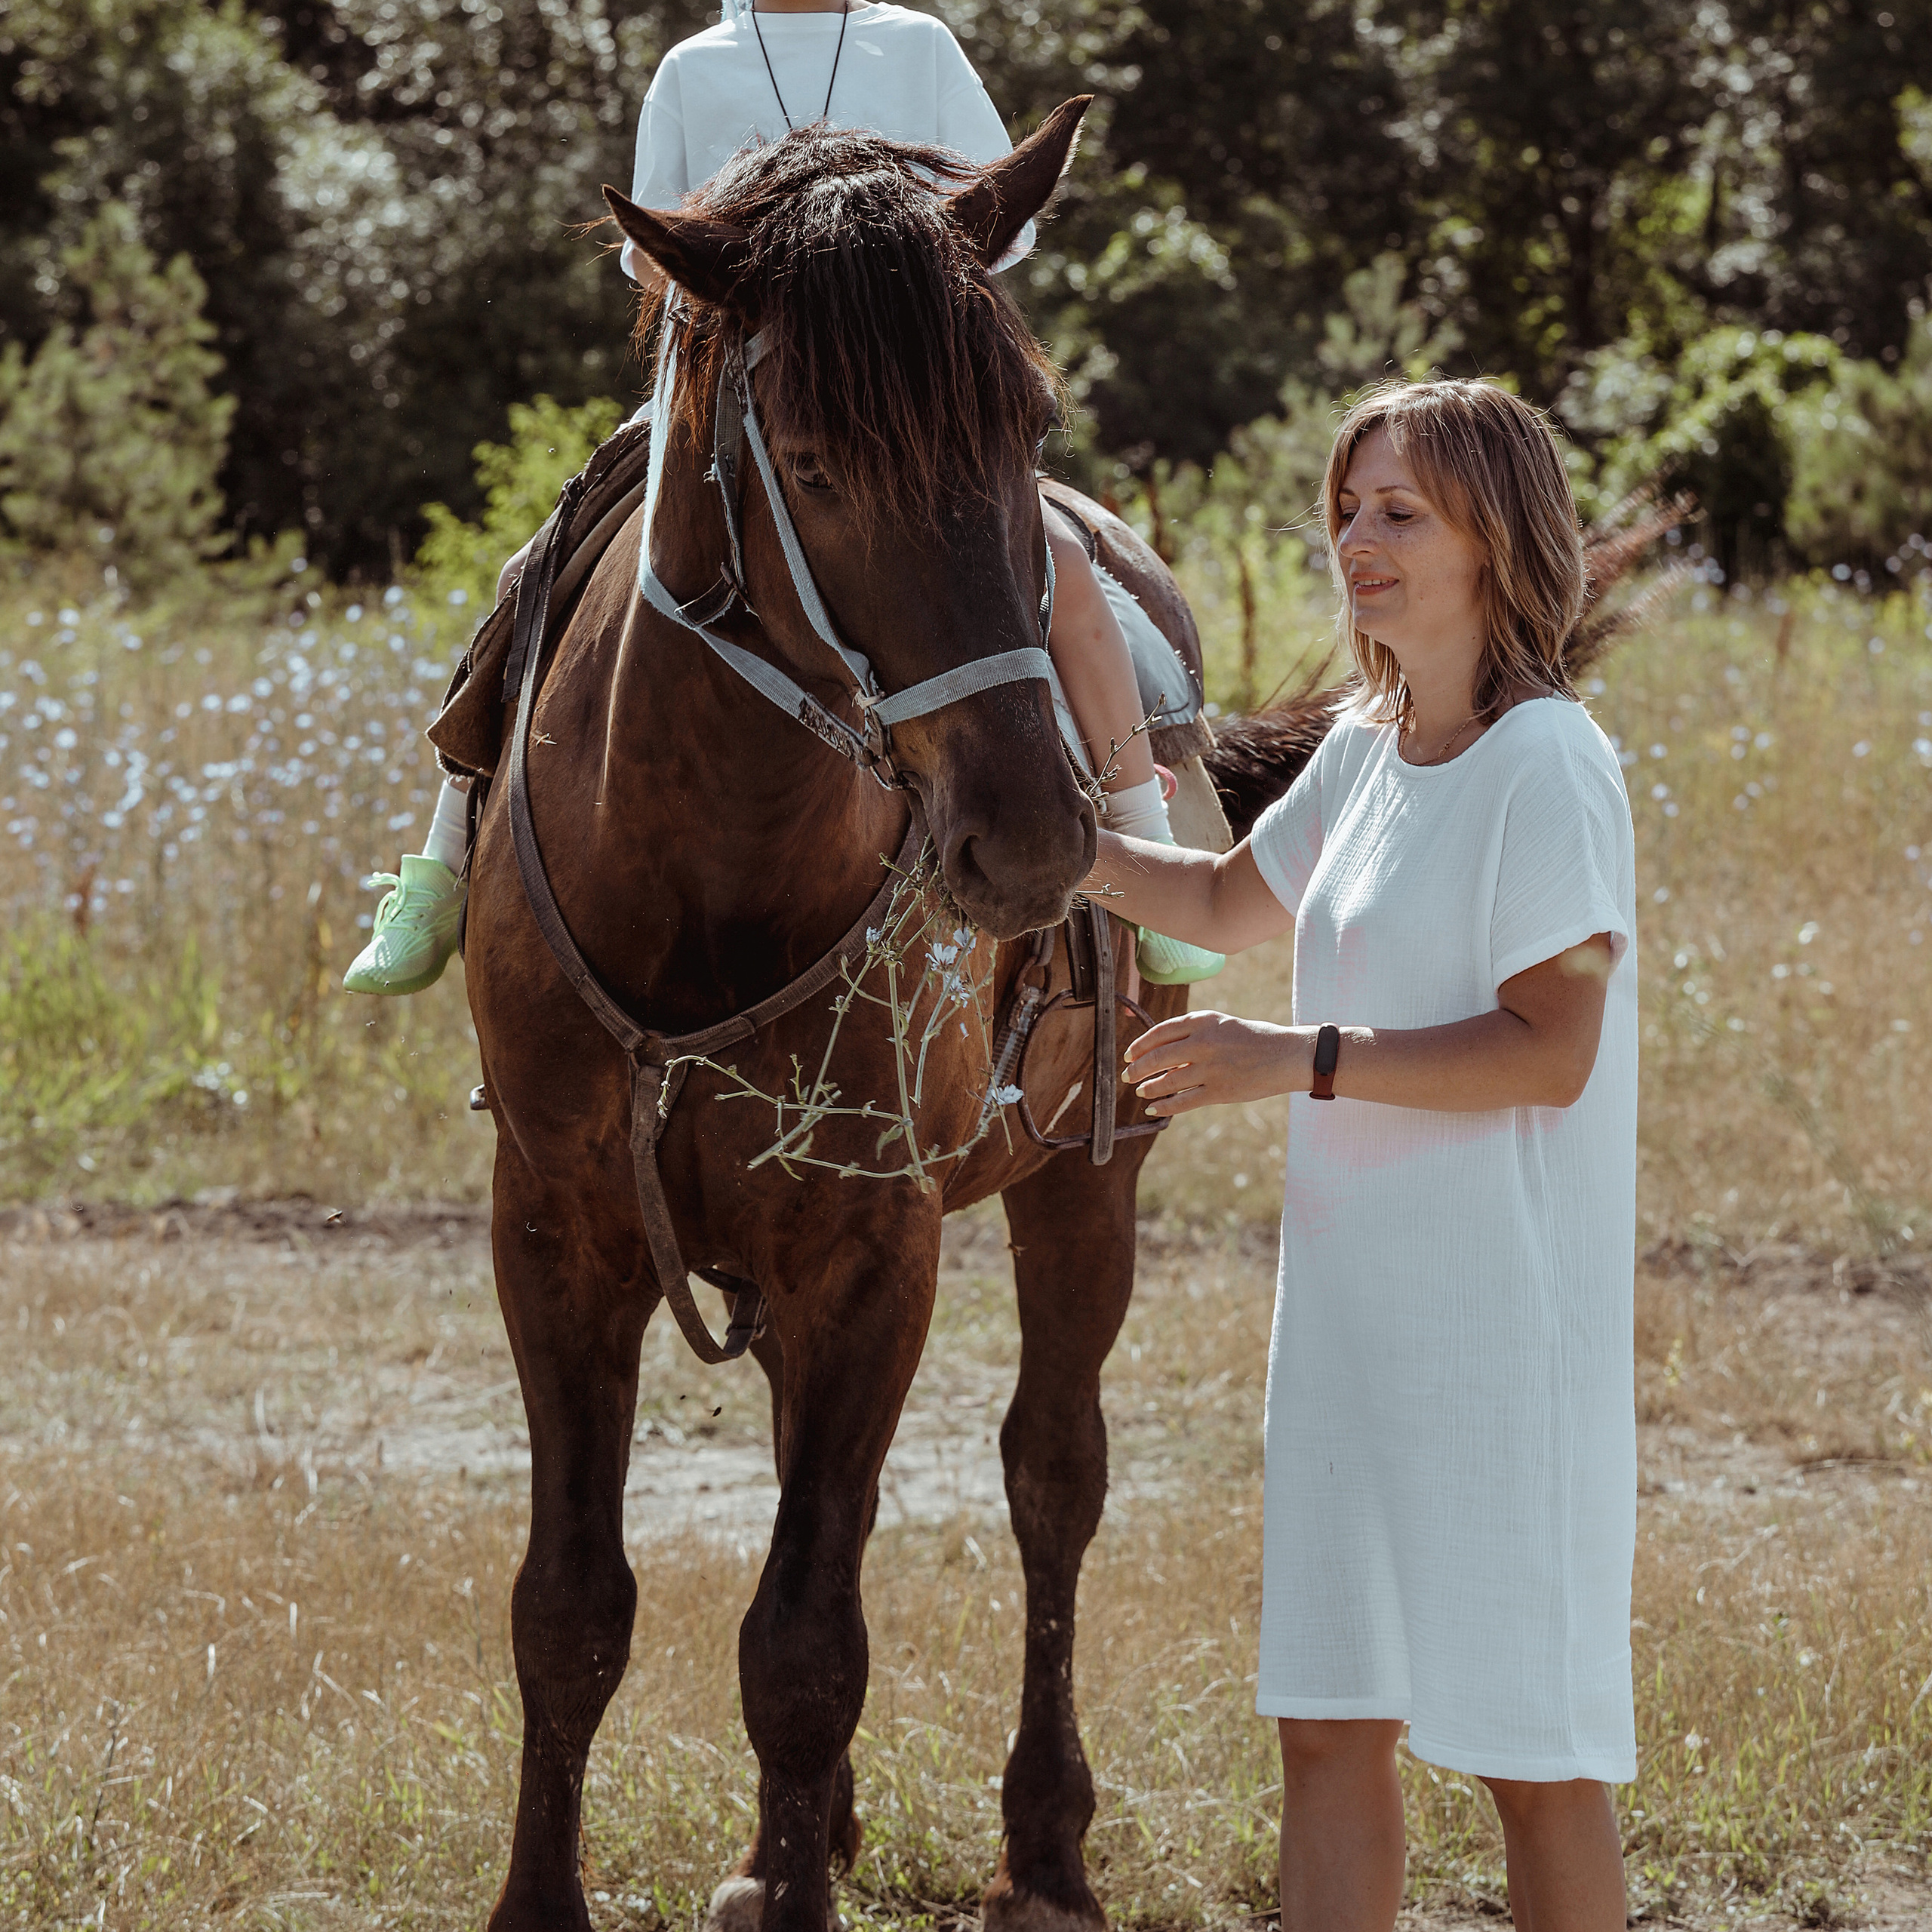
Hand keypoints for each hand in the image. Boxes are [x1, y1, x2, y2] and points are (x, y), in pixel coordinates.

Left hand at [1123, 1009, 1307, 1117]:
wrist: (1286, 1055)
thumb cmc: (1253, 1038)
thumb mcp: (1221, 1025)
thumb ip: (1193, 1033)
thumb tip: (1159, 1050)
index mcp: (1202, 1021)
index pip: (1159, 1032)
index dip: (1139, 1045)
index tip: (1129, 1054)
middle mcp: (1203, 1042)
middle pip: (1157, 1057)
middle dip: (1137, 1069)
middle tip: (1127, 1075)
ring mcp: (1210, 1068)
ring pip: (1167, 1081)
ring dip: (1149, 1087)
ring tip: (1141, 1090)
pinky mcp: (1218, 1091)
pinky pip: (1182, 1101)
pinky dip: (1164, 1106)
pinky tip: (1153, 1108)